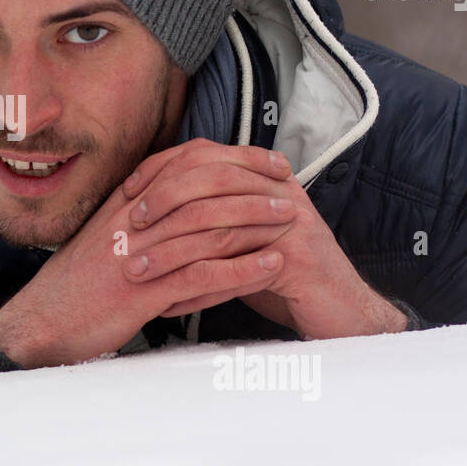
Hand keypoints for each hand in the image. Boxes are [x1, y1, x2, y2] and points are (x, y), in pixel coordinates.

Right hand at [0, 140, 297, 366]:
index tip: (268, 160)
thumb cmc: (79, 286)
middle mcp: (132, 220)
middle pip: (202, 188)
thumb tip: (185, 203)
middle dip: (252, 184)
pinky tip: (272, 267)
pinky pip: (202, 276)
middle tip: (290, 185)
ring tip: (292, 222)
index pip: (186, 165)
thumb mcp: (109, 238)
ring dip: (255, 223)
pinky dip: (242, 270)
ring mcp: (138, 254)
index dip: (233, 158)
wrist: (42, 322)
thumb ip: (144, 217)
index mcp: (126, 203)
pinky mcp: (143, 292)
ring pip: (208, 228)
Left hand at [122, 140, 406, 338]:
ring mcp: (293, 223)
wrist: (341, 311)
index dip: (160, 169)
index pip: (204, 154)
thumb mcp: (241, 235)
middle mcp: (279, 191)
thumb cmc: (282, 274)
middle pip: (210, 181)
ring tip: (135, 272)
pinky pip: (239, 271)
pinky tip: (171, 304)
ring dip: (170, 253)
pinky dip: (200, 290)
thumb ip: (208, 214)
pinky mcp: (300, 260)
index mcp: (262, 176)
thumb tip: (148, 203)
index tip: (125, 192)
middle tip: (126, 228)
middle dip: (161, 203)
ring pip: (219, 229)